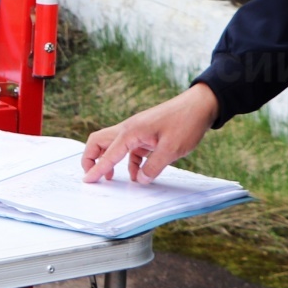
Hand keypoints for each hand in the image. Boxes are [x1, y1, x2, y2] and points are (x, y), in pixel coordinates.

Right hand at [81, 84, 219, 184]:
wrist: (200, 106)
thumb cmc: (185, 123)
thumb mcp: (171, 150)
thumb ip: (153, 167)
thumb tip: (140, 180)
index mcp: (131, 131)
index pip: (108, 153)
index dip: (97, 169)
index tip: (87, 181)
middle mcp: (129, 129)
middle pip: (99, 142)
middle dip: (91, 158)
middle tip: (93, 175)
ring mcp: (137, 130)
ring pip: (113, 145)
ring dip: (109, 160)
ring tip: (112, 178)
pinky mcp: (146, 134)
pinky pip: (130, 149)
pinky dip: (129, 162)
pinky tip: (137, 173)